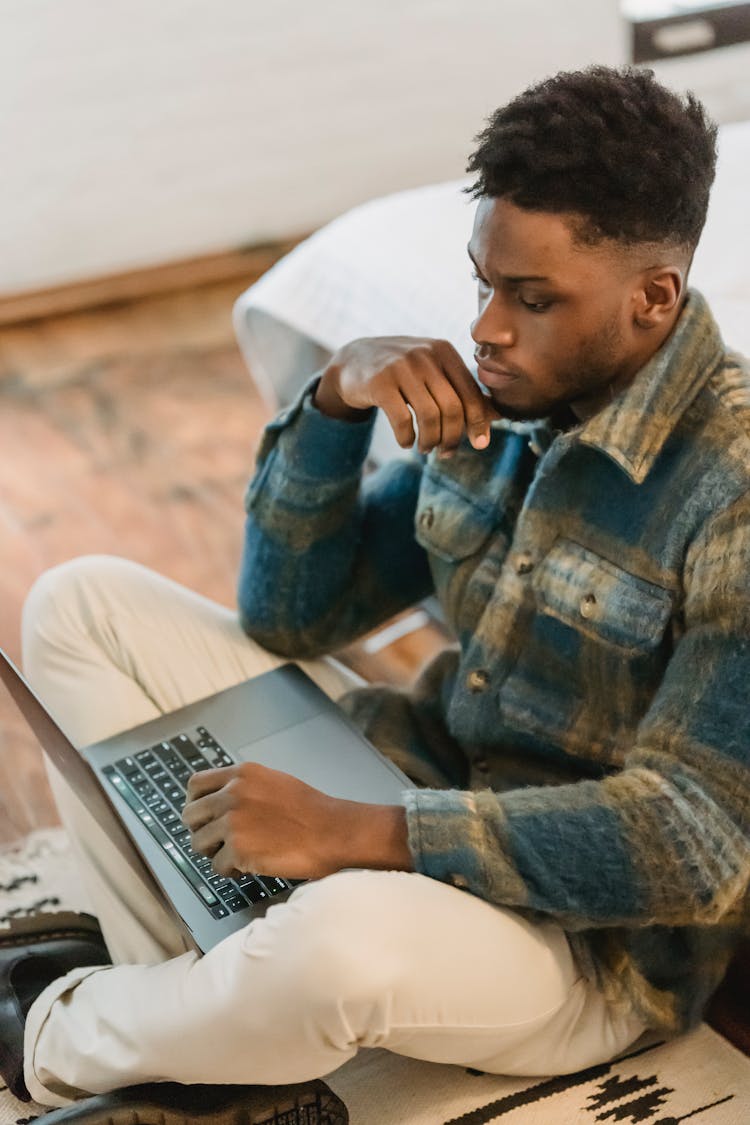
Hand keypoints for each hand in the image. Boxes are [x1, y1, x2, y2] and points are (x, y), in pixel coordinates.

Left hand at [182, 762, 412, 879]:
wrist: (333, 832)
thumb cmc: (311, 811)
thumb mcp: (274, 782)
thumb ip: (245, 787)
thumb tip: (219, 800)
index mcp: (242, 774)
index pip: (195, 784)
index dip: (196, 803)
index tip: (203, 816)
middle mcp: (232, 794)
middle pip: (190, 815)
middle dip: (202, 831)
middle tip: (219, 841)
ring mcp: (233, 821)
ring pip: (198, 843)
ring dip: (215, 853)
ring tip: (238, 855)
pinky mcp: (237, 849)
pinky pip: (217, 866)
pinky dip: (231, 871)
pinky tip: (249, 866)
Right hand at [313, 336, 501, 455]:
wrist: (355, 360)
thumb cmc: (403, 372)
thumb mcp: (433, 373)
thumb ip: (461, 390)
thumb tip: (497, 416)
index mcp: (444, 351)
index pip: (470, 393)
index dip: (478, 423)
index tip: (479, 444)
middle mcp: (425, 355)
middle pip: (452, 408)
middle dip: (453, 437)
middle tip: (446, 453)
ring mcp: (400, 367)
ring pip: (429, 416)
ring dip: (430, 441)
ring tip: (425, 448)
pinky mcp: (379, 382)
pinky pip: (402, 421)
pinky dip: (407, 438)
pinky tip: (406, 442)